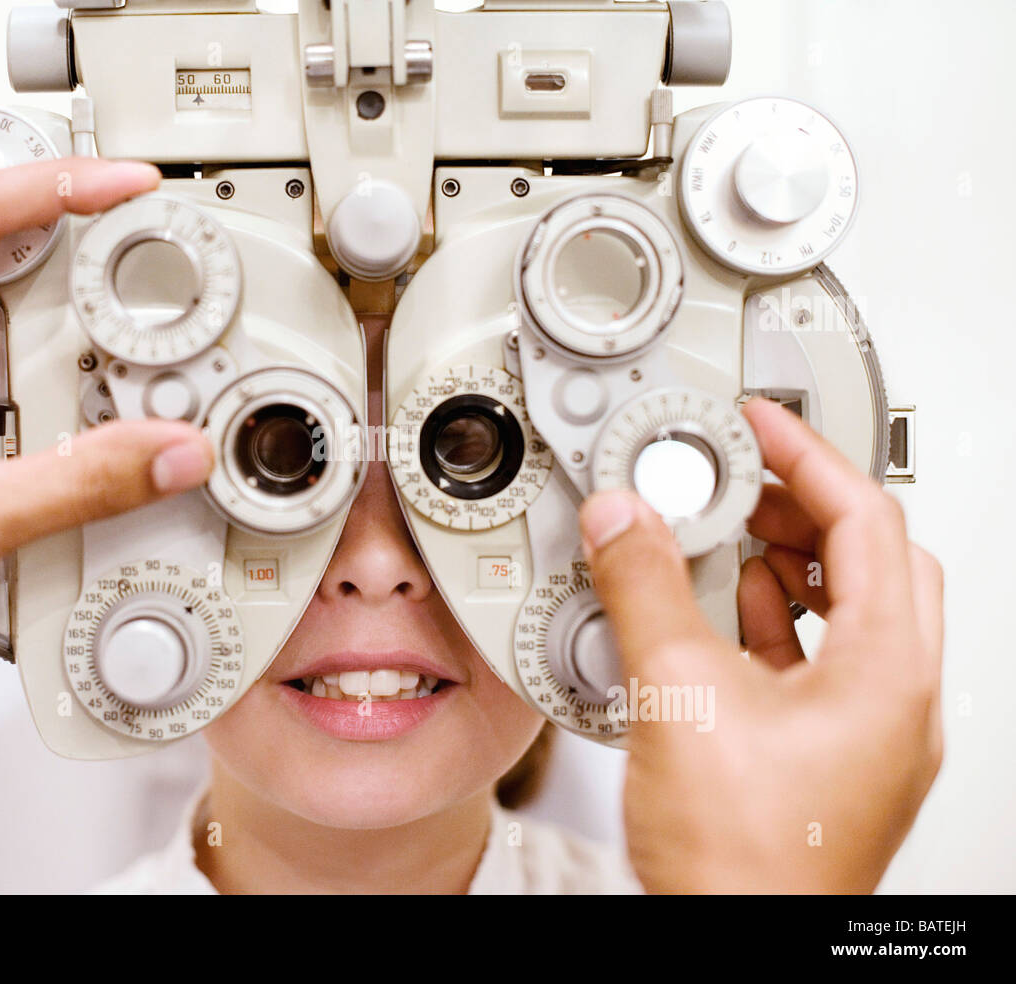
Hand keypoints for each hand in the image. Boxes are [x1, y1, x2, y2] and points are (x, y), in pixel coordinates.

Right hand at [579, 398, 943, 892]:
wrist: (737, 946)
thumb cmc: (743, 863)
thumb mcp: (679, 695)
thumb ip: (644, 589)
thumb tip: (624, 521)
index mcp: (887, 670)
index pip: (868, 521)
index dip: (810, 455)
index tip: (763, 423)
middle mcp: (895, 698)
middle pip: (874, 560)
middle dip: (805, 505)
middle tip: (745, 475)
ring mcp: (867, 732)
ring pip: (850, 611)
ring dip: (791, 562)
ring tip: (729, 534)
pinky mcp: (828, 756)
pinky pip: (817, 660)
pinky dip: (774, 619)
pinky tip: (722, 613)